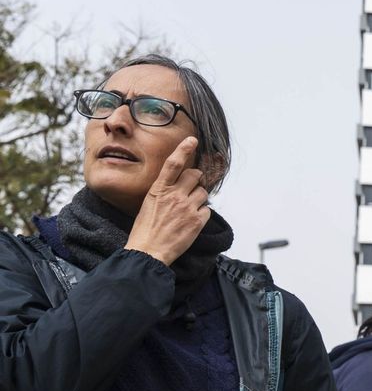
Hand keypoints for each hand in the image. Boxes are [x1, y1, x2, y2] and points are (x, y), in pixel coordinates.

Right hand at [126, 137, 211, 265]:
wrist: (148, 251)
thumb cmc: (145, 229)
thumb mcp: (149, 204)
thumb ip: (164, 192)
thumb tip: (178, 187)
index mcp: (158, 189)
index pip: (173, 164)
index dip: (183, 150)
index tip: (192, 140)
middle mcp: (174, 195)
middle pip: (195, 175)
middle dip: (196, 180)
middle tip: (190, 189)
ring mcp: (187, 208)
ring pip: (203, 193)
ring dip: (199, 198)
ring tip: (187, 210)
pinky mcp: (197, 221)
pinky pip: (207, 210)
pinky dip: (202, 214)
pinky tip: (191, 222)